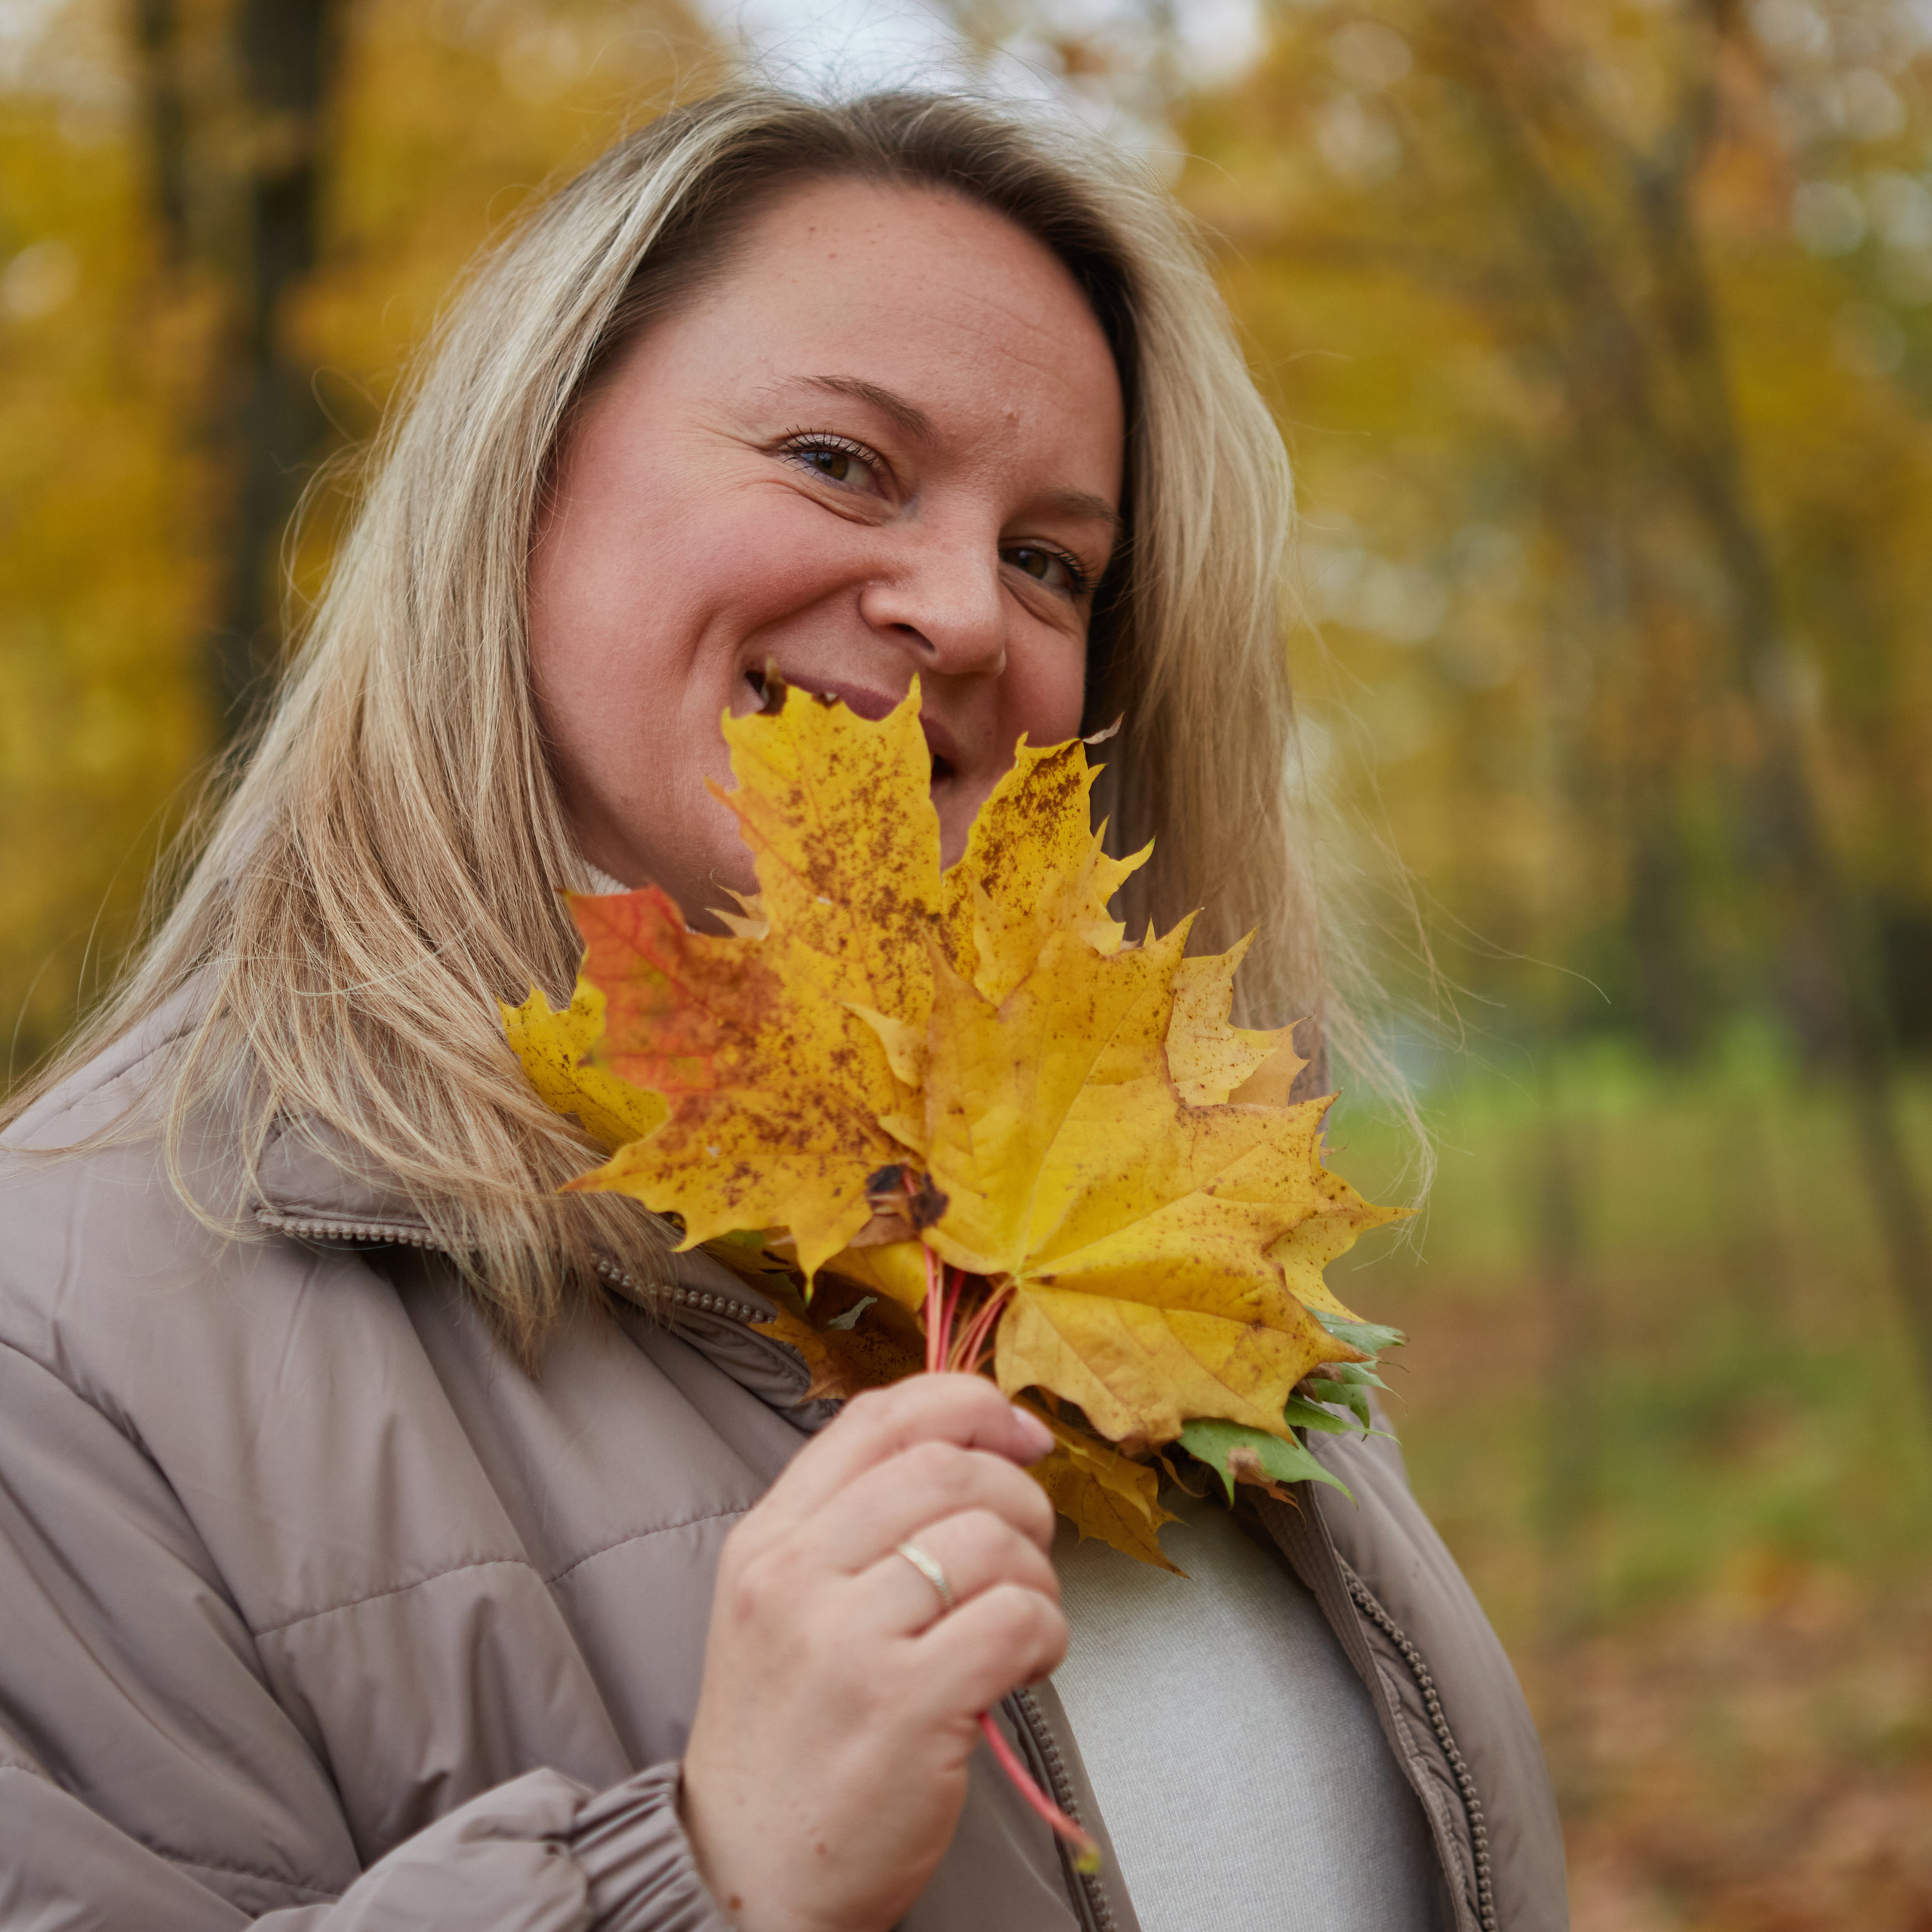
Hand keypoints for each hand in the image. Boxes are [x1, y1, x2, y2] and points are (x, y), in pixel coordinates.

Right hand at [678, 1374, 1063, 1931]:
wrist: (749, 1874)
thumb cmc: (786, 1739)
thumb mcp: (783, 1605)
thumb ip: (853, 1524)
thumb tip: (972, 1448)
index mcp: (769, 1539)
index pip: (879, 1417)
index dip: (968, 1404)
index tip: (1017, 1431)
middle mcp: (798, 1575)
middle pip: (946, 1467)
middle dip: (1018, 1495)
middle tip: (1028, 1544)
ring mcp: (848, 1639)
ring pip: (992, 1540)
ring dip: (1037, 1573)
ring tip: (1019, 1618)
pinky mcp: (907, 1705)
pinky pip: (1018, 1618)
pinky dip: (1047, 1632)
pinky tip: (1025, 1663)